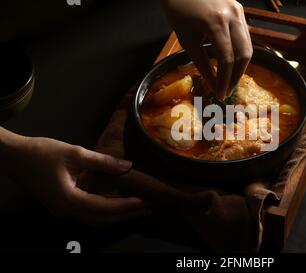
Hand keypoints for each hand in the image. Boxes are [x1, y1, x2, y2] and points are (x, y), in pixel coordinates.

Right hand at [2, 132, 149, 226]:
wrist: (13, 156)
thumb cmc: (41, 152)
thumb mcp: (75, 153)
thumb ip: (103, 162)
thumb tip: (128, 166)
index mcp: (69, 200)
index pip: (104, 208)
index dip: (126, 206)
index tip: (144, 202)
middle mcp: (65, 211)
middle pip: (101, 219)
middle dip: (125, 215)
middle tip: (147, 209)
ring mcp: (61, 211)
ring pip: (94, 220)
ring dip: (115, 215)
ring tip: (135, 208)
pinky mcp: (60, 206)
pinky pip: (86, 214)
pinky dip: (103, 211)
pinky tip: (115, 204)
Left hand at [161, 0, 252, 99]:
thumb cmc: (178, 8)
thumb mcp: (186, 37)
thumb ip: (201, 61)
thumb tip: (212, 82)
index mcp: (216, 22)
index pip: (227, 59)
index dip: (224, 80)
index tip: (220, 94)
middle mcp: (232, 15)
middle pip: (243, 54)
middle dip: (236, 76)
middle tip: (227, 91)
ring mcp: (238, 10)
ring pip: (248, 45)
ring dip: (240, 66)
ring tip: (230, 80)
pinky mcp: (239, 9)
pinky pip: (244, 35)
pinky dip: (239, 52)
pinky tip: (231, 63)